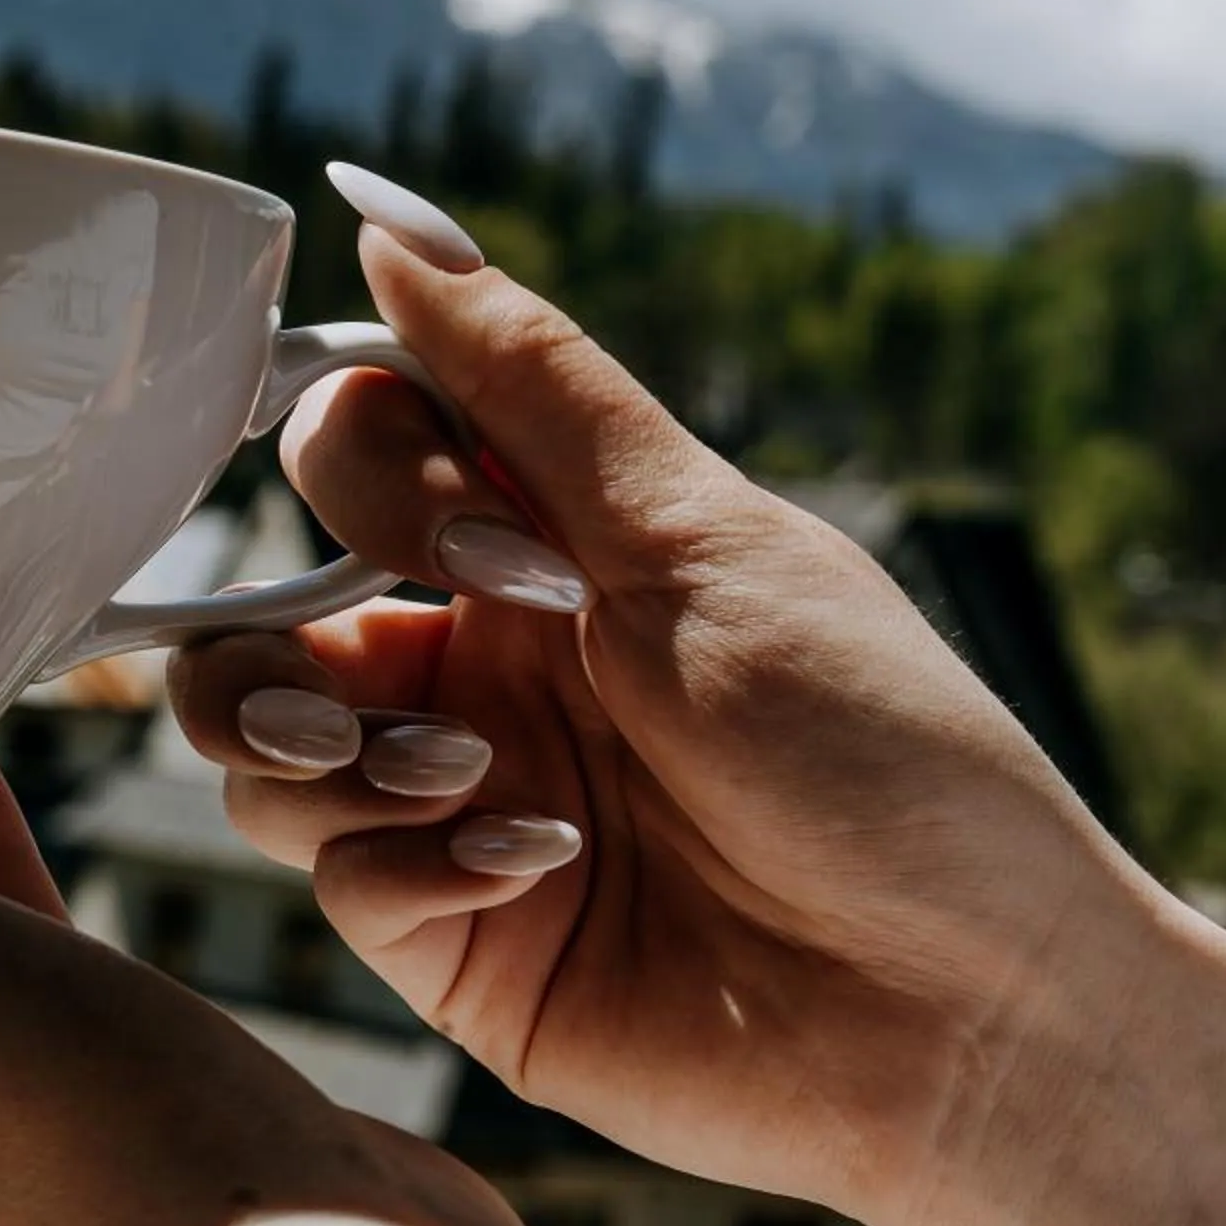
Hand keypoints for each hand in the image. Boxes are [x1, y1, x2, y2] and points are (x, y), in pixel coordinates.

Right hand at [169, 178, 1147, 1225]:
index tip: (478, 534)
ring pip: (254, 744)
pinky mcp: (454, 943)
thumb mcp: (702, 539)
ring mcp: (460, 807)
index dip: (367, 471)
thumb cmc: (876, 749)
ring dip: (316, 741)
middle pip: (266, 602)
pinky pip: (329, 877)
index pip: (358, 448)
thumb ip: (530, 387)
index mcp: (552, 547)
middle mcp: (488, 668)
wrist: (970, 1011)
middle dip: (288, 621)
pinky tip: (540, 867)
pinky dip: (404, 859)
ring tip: (455, 770)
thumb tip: (390, 214)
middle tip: (433, 673)